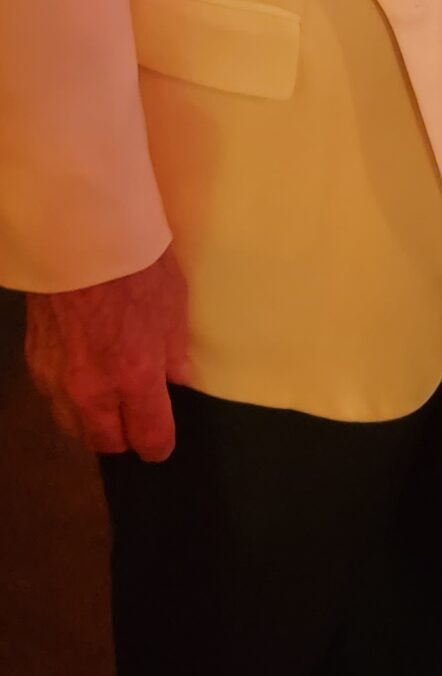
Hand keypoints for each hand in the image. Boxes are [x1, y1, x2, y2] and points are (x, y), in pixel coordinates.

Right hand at [25, 245, 188, 460]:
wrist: (77, 232)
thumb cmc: (135, 263)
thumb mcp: (172, 305)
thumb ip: (173, 352)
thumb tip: (175, 382)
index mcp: (133, 376)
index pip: (148, 438)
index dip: (160, 443)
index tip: (163, 438)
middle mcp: (91, 389)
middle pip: (105, 443)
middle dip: (124, 436)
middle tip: (136, 416)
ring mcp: (56, 378)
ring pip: (72, 426)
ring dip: (92, 420)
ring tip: (107, 397)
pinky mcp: (33, 362)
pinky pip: (52, 398)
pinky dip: (68, 396)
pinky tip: (82, 371)